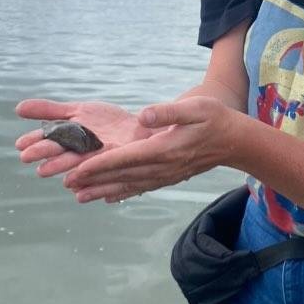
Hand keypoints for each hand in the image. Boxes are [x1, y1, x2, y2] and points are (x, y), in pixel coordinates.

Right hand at [15, 98, 152, 178]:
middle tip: (27, 156)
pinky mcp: (111, 164)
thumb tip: (18, 108)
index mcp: (68, 138)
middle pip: (58, 152)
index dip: (34, 142)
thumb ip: (50, 111)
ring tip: (44, 170)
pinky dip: (85, 179)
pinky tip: (73, 184)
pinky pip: (98, 172)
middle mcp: (78, 151)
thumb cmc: (107, 122)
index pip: (47, 140)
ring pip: (73, 164)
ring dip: (59, 167)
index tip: (20, 145)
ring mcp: (94, 160)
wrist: (139, 128)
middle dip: (43, 154)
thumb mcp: (78, 110)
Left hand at [63, 96, 237, 202]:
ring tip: (79, 195)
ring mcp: (166, 175)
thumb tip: (144, 114)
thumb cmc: (215, 118)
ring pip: (128, 185)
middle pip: (121, 176)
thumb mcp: (195, 107)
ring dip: (103, 189)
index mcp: (164, 149)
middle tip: (67, 183)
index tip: (78, 169)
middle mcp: (162, 167)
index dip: (99, 164)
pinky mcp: (169, 177)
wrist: (236, 141)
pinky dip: (122, 192)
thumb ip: (168, 112)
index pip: (125, 158)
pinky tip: (109, 196)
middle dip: (93, 180)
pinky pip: (140, 187)